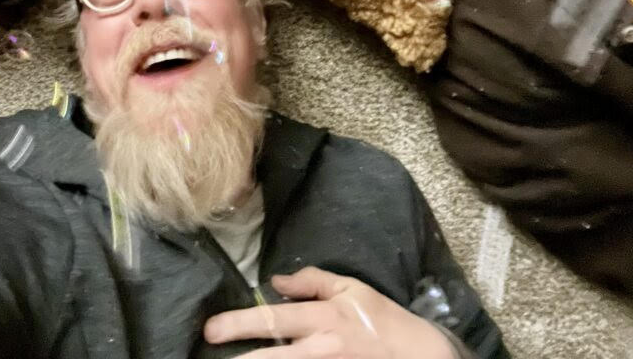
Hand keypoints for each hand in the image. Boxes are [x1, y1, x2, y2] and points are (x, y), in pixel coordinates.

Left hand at [203, 267, 455, 358]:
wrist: (423, 358)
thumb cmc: (385, 321)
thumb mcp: (353, 290)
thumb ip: (313, 282)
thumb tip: (277, 281)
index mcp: (324, 319)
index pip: (273, 319)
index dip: (239, 323)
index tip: (212, 329)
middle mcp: (322, 349)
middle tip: (209, 358)